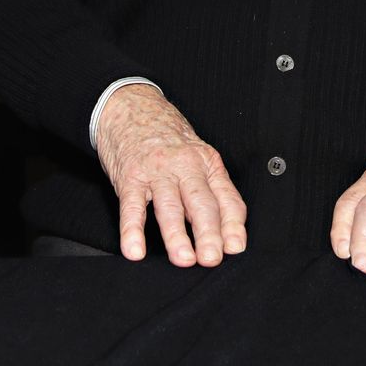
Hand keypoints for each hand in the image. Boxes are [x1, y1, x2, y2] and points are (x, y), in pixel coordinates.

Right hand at [96, 84, 246, 264]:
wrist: (133, 106)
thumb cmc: (166, 136)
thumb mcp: (197, 154)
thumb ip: (209, 187)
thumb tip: (225, 229)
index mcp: (207, 164)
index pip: (226, 198)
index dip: (233, 225)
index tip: (235, 247)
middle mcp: (185, 167)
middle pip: (202, 203)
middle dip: (209, 233)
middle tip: (212, 258)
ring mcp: (157, 171)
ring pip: (170, 206)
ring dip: (177, 235)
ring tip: (184, 258)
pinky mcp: (130, 176)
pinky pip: (132, 206)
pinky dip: (133, 230)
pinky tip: (135, 249)